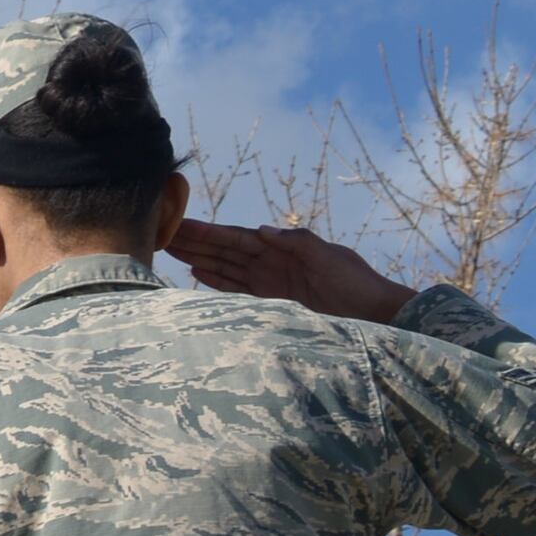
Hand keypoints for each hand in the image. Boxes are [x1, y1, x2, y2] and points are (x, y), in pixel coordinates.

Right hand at [160, 217, 409, 324]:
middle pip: (224, 250)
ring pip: (226, 268)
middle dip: (194, 242)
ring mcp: (271, 281)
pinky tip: (198, 276)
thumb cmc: (356, 282)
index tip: (178, 223)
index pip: (235, 237)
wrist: (375, 312)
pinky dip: (218, 282)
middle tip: (160, 235)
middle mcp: (271, 261)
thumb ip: (296, 242)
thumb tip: (260, 230)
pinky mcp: (273, 301)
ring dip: (199, 260)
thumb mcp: (329, 257)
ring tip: (170, 252)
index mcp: (282, 247)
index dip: (207, 231)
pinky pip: (238, 289)